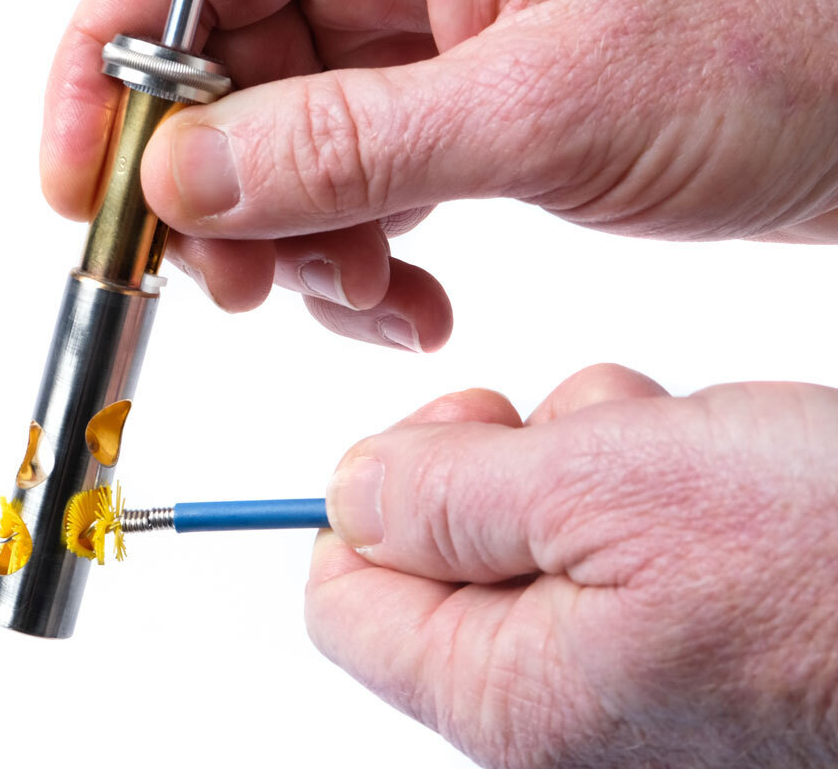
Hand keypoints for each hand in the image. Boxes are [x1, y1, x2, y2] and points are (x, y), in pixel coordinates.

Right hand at [42, 0, 837, 350]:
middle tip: (240, 290)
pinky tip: (409, 301)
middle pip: (227, 66)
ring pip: (288, 142)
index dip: (108, 69)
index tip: (81, 188)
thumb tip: (182, 176)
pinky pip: (356, 180)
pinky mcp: (456, 100)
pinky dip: (361, 253)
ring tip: (367, 301)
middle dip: (217, 191)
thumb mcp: (538, 107)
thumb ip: (346, 145)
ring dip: (300, 240)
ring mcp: (424, 28)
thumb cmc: (762, 50)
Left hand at [307, 365, 837, 766]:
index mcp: (512, 697)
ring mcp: (620, 663)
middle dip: (500, 463)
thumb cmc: (825, 553)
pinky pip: (599, 525)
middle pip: (437, 550)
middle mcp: (557, 702)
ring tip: (672, 447)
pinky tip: (705, 461)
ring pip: (523, 519)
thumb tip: (346, 495)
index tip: (452, 432)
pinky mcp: (675, 620)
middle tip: (587, 432)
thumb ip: (449, 498)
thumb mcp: (605, 490)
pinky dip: (633, 469)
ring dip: (578, 453)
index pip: (345, 601)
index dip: (372, 500)